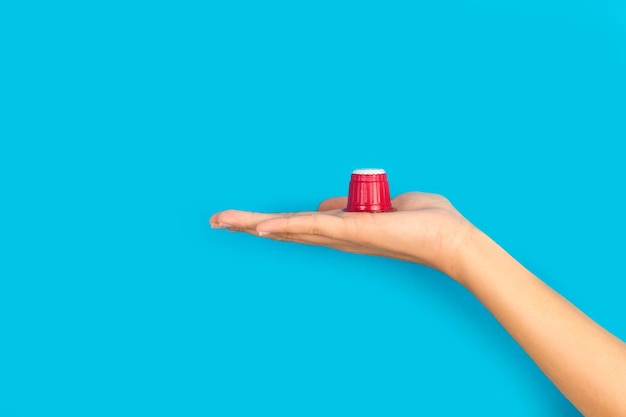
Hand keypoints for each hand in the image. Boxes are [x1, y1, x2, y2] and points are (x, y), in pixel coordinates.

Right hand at [210, 192, 473, 276]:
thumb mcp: (381, 206)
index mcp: (343, 230)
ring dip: (253, 224)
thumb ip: (352, 205)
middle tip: (216, 221)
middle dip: (248, 225)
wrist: (450, 239)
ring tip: (221, 221)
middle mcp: (336, 237)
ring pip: (289, 228)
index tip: (245, 223)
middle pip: (284, 229)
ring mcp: (340, 236)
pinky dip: (283, 226)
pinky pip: (311, 226)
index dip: (271, 223)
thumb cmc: (423, 222)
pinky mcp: (350, 231)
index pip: (298, 225)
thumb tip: (328, 205)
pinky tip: (258, 228)